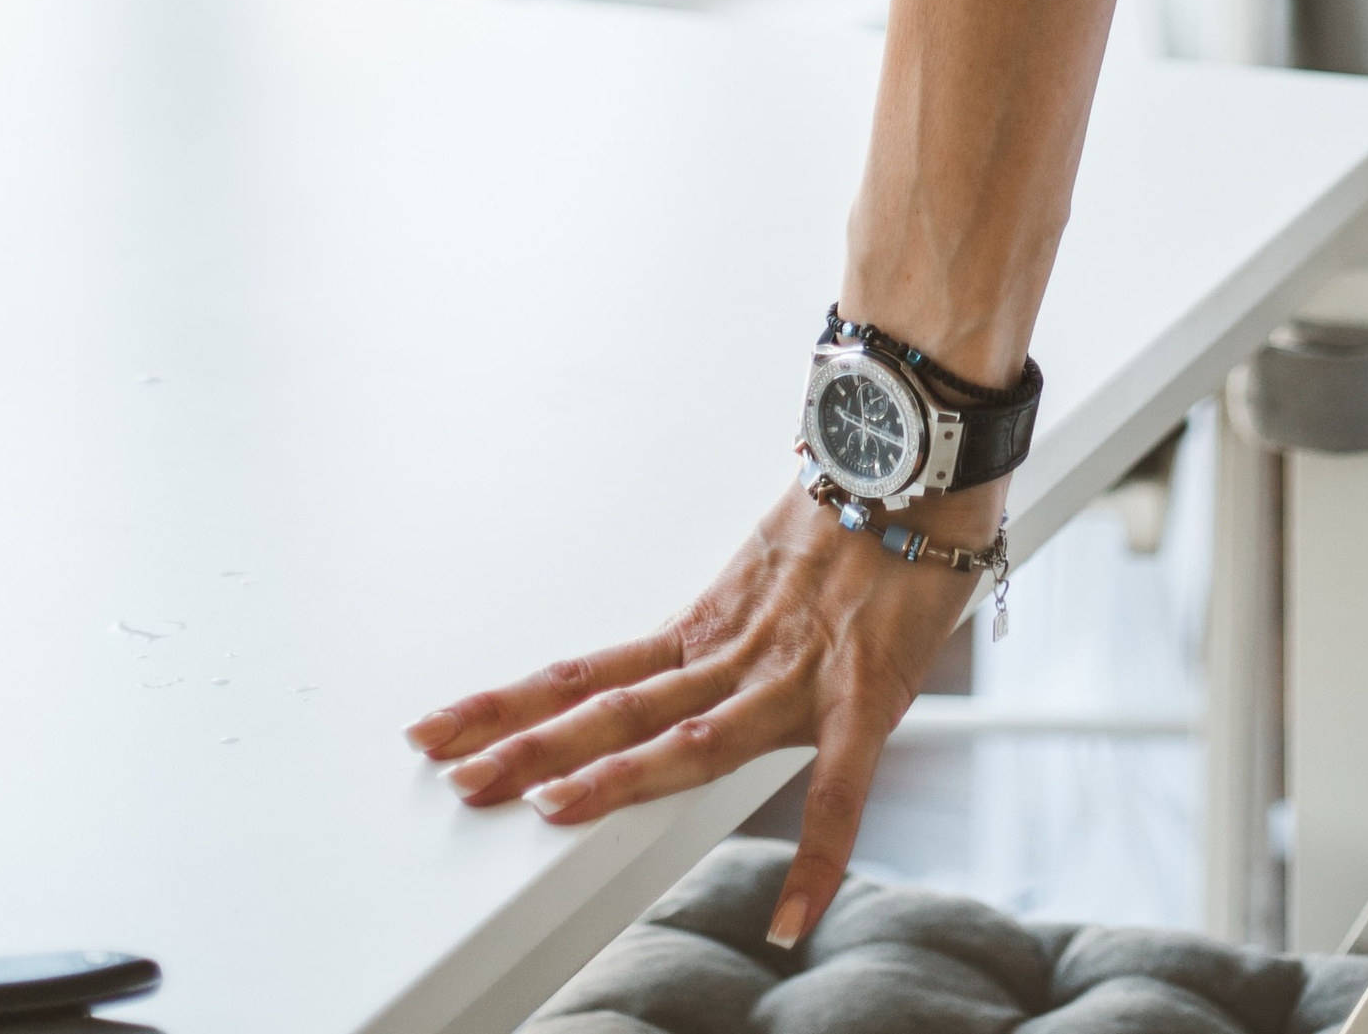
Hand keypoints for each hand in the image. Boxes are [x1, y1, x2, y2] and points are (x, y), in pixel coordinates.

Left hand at [407, 479, 982, 947]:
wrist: (921, 452)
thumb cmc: (862, 505)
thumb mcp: (774, 570)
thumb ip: (737, 621)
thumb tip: (697, 653)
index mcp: (708, 626)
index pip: (592, 670)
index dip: (516, 702)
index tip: (446, 726)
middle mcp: (735, 652)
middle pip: (617, 705)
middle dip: (532, 744)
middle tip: (458, 776)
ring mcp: (796, 675)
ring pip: (693, 734)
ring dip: (619, 773)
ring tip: (550, 811)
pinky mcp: (866, 695)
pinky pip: (841, 787)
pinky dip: (819, 855)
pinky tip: (791, 915)